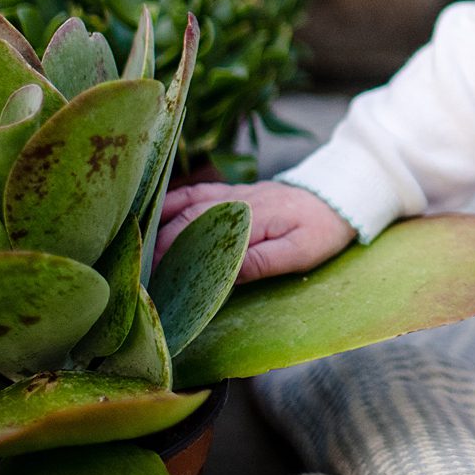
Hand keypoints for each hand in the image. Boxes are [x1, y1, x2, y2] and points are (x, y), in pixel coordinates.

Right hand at [156, 180, 355, 283]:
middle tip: (138, 274)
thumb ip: (261, 262)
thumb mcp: (298, 253)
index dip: (172, 258)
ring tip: (135, 249)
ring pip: (184, 203)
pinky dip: (171, 204)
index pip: (198, 235)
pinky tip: (154, 217)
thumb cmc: (321, 229)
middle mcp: (234, 200)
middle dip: (158, 246)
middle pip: (184, 220)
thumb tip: (222, 276)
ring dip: (159, 224)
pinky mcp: (232, 193)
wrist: (339, 196)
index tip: (153, 280)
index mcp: (248, 216)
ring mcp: (231, 194)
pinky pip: (194, 194)